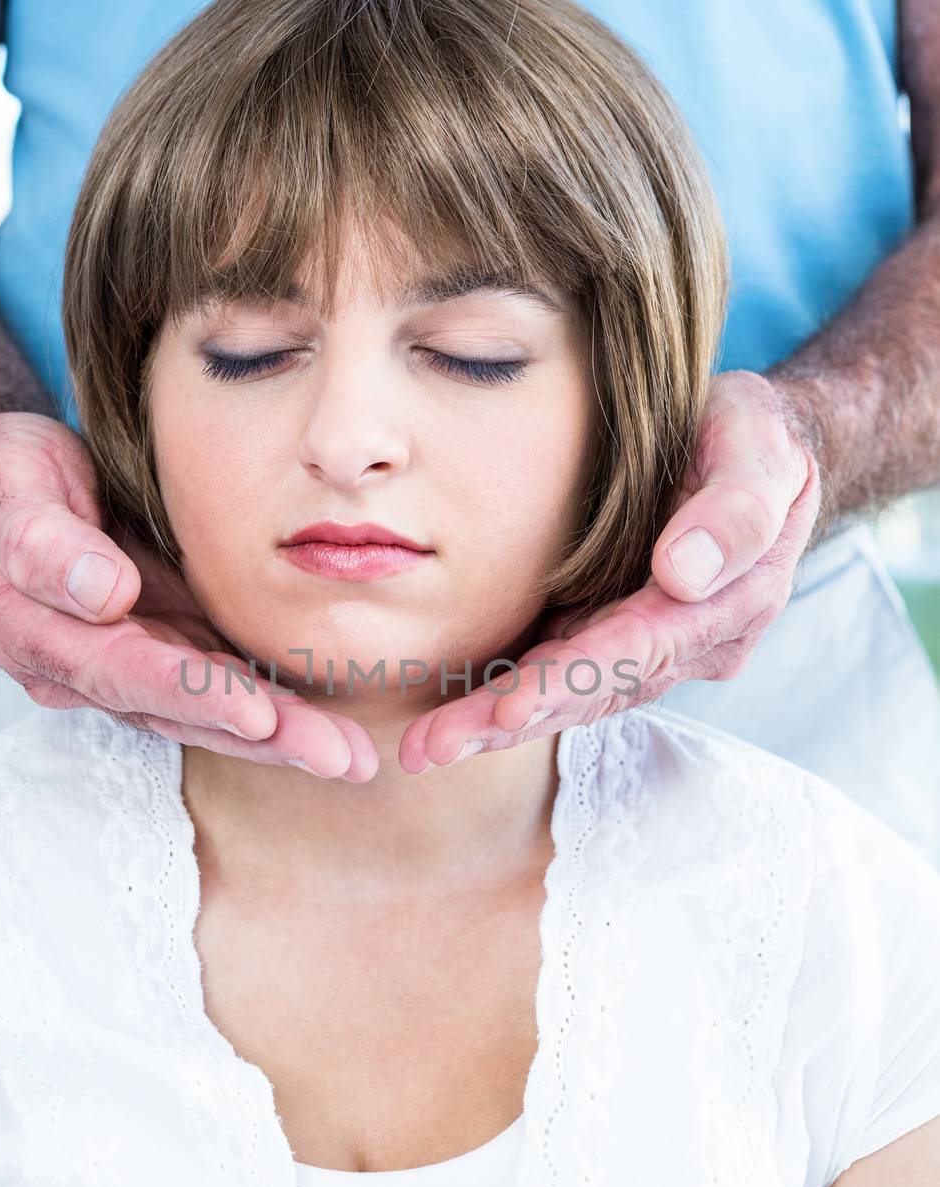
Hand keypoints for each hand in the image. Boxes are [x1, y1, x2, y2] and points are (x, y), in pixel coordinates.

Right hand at [0, 412, 378, 779]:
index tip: (255, 713)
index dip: (187, 694)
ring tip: (353, 757)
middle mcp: (91, 670)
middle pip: (180, 712)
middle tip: (339, 757)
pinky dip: (283, 709)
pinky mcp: (174, 650)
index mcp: (39, 638)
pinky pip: (232, 687)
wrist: (20, 481)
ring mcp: (137, 665)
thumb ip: (40, 540)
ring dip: (285, 738)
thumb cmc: (10, 477)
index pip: (121, 673)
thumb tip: (103, 593)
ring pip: (213, 713)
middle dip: (263, 738)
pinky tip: (336, 726)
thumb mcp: (5, 484)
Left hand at [397, 370, 821, 769]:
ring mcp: (645, 649)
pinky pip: (554, 674)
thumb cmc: (754, 438)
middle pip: (590, 690)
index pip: (639, 650)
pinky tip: (445, 721)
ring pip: (566, 694)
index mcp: (727, 609)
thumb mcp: (762, 450)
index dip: (573, 678)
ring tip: (424, 746)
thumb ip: (736, 511)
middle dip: (508, 720)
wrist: (754, 451)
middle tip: (431, 748)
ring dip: (492, 722)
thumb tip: (685, 574)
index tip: (509, 706)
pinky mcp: (609, 636)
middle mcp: (686, 646)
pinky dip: (500, 698)